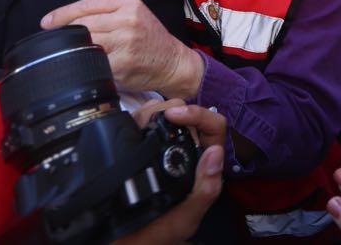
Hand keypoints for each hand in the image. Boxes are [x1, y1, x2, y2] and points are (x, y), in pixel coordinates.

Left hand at [41, 0, 203, 98]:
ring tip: (68, 52)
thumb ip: (109, 14)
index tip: (47, 22)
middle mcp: (128, 21)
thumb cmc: (151, 40)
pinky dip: (85, 63)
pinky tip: (83, 64)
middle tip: (54, 40)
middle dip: (65, 32)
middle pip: (83, 23)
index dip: (63, 13)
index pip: (88, 4)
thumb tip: (70, 22)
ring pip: (86, 42)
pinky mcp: (122, 64)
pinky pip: (94, 62)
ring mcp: (125, 43)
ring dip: (73, 48)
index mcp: (130, 5)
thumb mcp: (136, 15)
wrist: (173, 63)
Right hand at [116, 104, 226, 244]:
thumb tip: (215, 153)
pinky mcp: (142, 149)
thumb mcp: (185, 219)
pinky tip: (127, 128)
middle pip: (188, 115)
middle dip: (170, 109)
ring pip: (165, 114)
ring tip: (135, 125)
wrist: (124, 244)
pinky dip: (136, 119)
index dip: (198, 115)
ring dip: (151, 113)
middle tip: (147, 119)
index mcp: (203, 165)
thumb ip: (205, 191)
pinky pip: (143, 124)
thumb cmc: (158, 234)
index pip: (213, 128)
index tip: (174, 116)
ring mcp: (163, 149)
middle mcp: (187, 153)